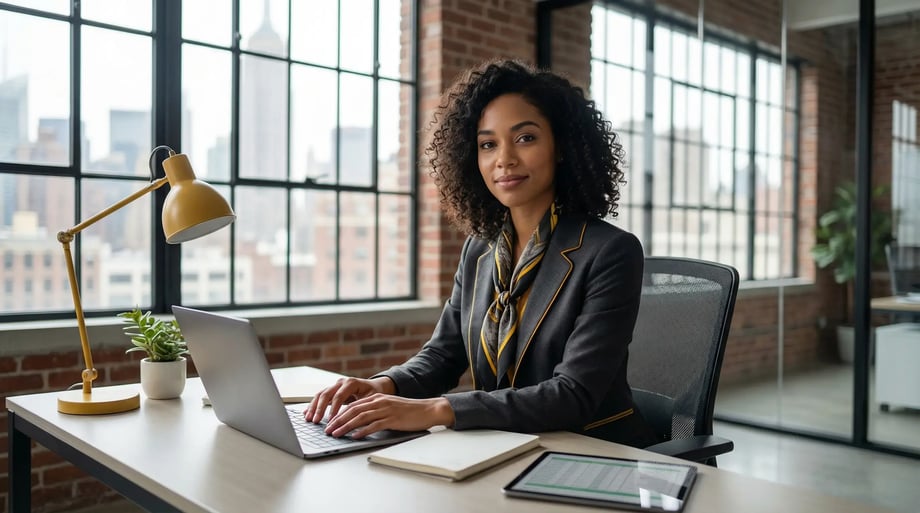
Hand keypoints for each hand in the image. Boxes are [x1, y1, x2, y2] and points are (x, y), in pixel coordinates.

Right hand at [304, 376, 394, 422]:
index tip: (331, 421)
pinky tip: (307, 413)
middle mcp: (341, 382)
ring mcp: (335, 385)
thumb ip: (362, 408)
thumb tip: (355, 421)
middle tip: (315, 421)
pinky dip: (313, 405)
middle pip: (326, 394)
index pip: (339, 396)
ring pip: (320, 395)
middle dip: (319, 408)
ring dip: (313, 407)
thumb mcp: (372, 400)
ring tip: (309, 419)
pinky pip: (320, 397)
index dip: (334, 409)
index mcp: (351, 383)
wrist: (375, 387)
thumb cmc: (374, 394)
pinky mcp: (332, 391)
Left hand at [323, 394, 454, 438]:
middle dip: (338, 420)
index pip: (353, 405)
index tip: (329, 422)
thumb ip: (376, 411)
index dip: (339, 414)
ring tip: (336, 434)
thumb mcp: (390, 407)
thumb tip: (360, 422)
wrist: (428, 410)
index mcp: (377, 398)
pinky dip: (362, 431)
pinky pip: (374, 425)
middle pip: (353, 410)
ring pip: (360, 417)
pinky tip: (354, 436)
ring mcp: (386, 410)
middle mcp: (379, 402)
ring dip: (346, 426)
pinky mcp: (393, 419)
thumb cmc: (410, 411)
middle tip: (327, 430)